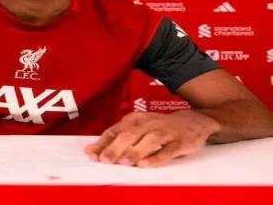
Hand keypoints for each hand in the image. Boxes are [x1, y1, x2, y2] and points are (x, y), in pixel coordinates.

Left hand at [84, 110, 219, 167]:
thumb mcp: (139, 128)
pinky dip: (157, 157)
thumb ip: (118, 138)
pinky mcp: (180, 142)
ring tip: (124, 162)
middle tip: (105, 160)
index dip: (103, 142)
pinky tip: (147, 164)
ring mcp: (165, 132)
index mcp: (136, 120)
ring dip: (135, 151)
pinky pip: (168, 150)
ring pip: (149, 141)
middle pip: (130, 134)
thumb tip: (94, 151)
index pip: (116, 130)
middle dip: (116, 148)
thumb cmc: (160, 127)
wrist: (193, 121)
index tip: (92, 154)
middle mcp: (149, 123)